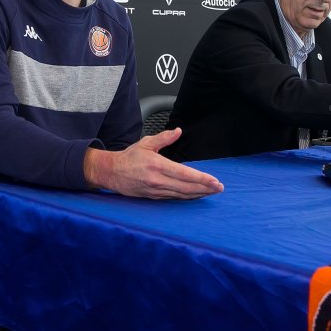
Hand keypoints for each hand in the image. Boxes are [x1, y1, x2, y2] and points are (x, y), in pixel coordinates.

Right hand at [83, 128, 223, 198]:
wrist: (111, 172)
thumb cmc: (129, 157)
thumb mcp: (146, 143)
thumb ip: (164, 138)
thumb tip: (178, 131)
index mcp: (157, 165)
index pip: (184, 174)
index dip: (201, 179)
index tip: (214, 181)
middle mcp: (157, 180)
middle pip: (187, 187)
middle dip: (205, 188)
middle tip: (219, 188)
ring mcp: (156, 190)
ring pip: (182, 195)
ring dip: (198, 194)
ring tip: (211, 192)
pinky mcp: (154, 197)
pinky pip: (174, 198)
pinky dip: (187, 197)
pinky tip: (196, 195)